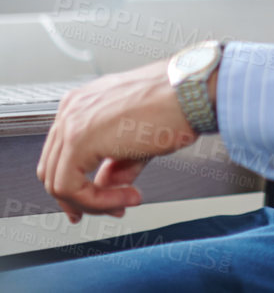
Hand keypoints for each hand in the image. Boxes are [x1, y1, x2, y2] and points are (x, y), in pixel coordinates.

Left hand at [37, 61, 198, 221]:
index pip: (63, 155)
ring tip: (126, 201)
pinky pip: (71, 187)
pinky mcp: (78, 138)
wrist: (191, 93)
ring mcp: (72, 121)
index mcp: (83, 103)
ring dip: (94, 202)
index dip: (81, 187)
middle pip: (55, 171)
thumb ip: (114, 163)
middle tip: (111, 208)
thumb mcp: (137, 139)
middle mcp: (72, 109)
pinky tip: (128, 197)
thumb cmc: (173, 104)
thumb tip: (104, 186)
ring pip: (59, 183)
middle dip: (84, 199)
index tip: (104, 201)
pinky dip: (97, 202)